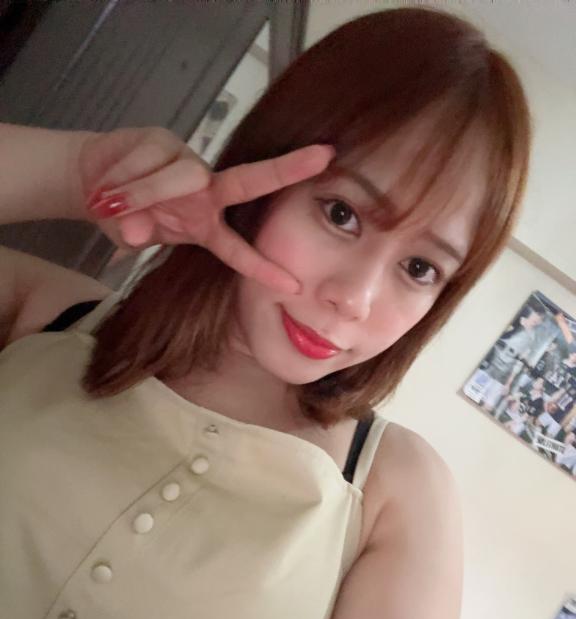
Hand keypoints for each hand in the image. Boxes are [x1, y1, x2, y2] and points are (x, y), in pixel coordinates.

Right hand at [79, 126, 334, 293]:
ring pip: (180, 177)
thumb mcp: (133, 235)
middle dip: (285, 170)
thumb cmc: (123, 214)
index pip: (239, 251)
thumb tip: (133, 227)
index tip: (295, 286)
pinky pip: (146, 160)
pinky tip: (104, 181)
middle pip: (249, 181)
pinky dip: (121, 176)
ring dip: (141, 192)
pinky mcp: (163, 140)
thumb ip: (138, 233)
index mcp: (206, 225)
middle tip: (324, 157)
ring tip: (107, 200)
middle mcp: (206, 192)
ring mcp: (187, 163)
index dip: (263, 269)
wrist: (92, 180)